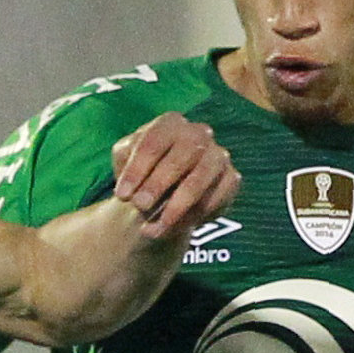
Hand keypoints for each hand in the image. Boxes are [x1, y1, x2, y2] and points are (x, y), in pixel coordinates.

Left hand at [108, 114, 237, 242]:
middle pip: (181, 156)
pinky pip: (216, 198)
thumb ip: (125, 162)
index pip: (154, 142)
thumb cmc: (143, 170)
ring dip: (177, 205)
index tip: (122, 196)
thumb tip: (130, 186)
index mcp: (171, 124)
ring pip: (201, 179)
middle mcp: (199, 134)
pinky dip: (195, 216)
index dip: (137, 169)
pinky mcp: (231, 179)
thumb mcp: (125, 160)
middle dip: (158, 184)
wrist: (165, 191)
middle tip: (139, 206)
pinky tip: (174, 228)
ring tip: (156, 227)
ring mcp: (218, 155)